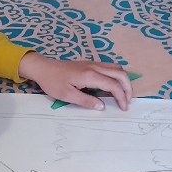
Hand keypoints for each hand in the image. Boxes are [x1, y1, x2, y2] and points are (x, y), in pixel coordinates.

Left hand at [17, 52, 132, 110]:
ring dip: (123, 80)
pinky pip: (110, 67)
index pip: (113, 85)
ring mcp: (93, 63)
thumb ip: (86, 101)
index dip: (121, 97)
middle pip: (120, 73)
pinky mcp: (91, 64)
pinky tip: (113, 86)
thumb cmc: (53, 82)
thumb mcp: (67, 95)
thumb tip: (102, 106)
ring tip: (123, 94)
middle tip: (128, 101)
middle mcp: (95, 67)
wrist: (43, 68)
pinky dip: (117, 76)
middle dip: (128, 88)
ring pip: (117, 68)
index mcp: (90, 75)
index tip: (123, 108)